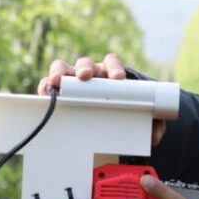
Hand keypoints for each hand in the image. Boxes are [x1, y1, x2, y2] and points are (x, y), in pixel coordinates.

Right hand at [38, 53, 166, 145]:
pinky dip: (45, 86)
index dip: (114, 68)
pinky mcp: (58, 91)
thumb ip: (152, 123)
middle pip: (86, 64)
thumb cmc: (123, 110)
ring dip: (60, 73)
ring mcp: (72, 81)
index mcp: (110, 73)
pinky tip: (44, 92)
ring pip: (63, 68)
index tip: (118, 79)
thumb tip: (154, 136)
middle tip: (85, 77)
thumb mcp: (140, 115)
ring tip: (57, 82)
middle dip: (85, 69)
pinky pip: (48, 84)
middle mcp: (90, 74)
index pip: (112, 62)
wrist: (108, 117)